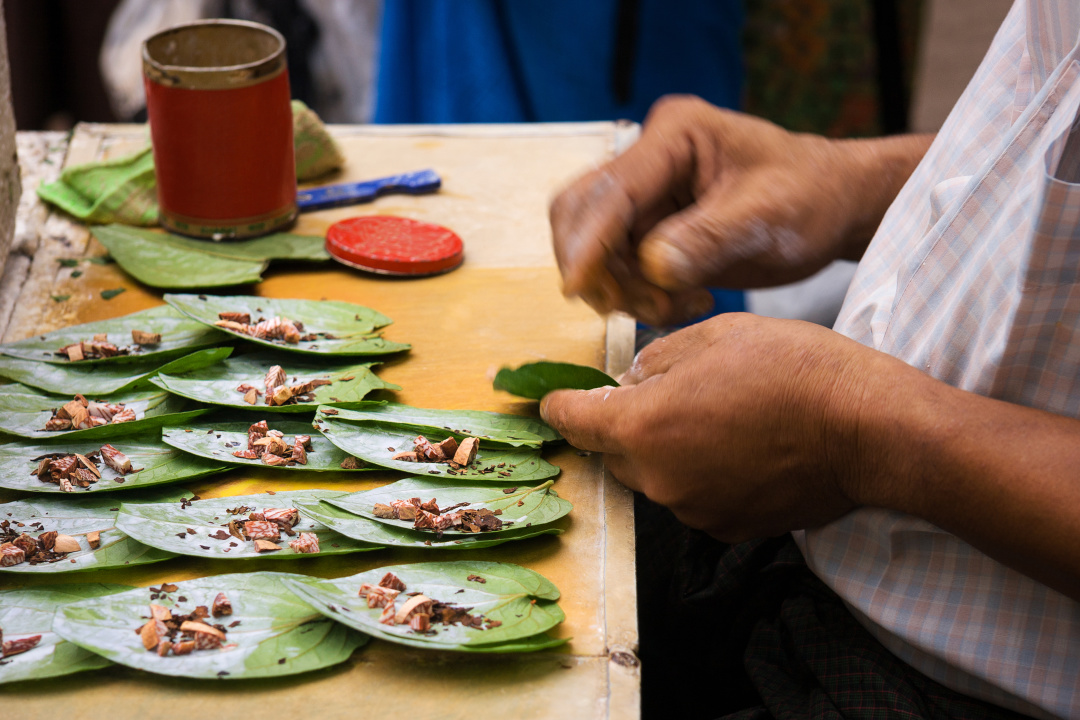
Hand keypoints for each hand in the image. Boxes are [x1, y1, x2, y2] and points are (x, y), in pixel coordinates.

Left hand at [540, 313, 911, 540]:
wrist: (866, 428)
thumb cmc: (793, 369)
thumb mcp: (713, 335)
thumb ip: (655, 361)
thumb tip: (631, 382)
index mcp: (643, 427)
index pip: (575, 421)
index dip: (559, 406)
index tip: (551, 401)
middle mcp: (659, 479)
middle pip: (617, 453)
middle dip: (629, 424)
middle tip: (672, 391)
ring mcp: (693, 510)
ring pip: (657, 476)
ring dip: (669, 449)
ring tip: (722, 415)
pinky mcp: (728, 528)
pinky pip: (695, 496)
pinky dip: (703, 474)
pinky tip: (743, 446)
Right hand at [550, 95, 930, 323]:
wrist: (832, 208)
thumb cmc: (811, 196)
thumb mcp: (768, 215)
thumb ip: (709, 237)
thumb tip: (652, 267)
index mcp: (675, 135)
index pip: (613, 189)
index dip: (589, 241)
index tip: (578, 287)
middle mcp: (649, 161)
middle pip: (581, 214)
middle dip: (598, 268)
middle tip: (645, 304)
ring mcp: (646, 197)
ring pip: (596, 251)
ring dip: (624, 290)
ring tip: (683, 304)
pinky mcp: (648, 230)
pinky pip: (617, 271)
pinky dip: (639, 296)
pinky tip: (686, 302)